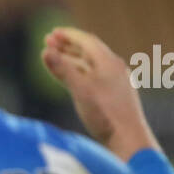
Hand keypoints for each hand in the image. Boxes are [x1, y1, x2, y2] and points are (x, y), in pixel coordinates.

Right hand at [41, 27, 158, 160]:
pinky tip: (72, 79)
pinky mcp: (114, 96)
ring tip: (56, 58)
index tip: (52, 33)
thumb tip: (45, 51)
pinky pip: (94, 77)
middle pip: (88, 51)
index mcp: (108, 62)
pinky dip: (79, 73)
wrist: (128, 140)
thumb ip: (62, 70)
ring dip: (72, 60)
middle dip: (68, 46)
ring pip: (90, 65)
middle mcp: (114, 68)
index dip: (68, 35)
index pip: (86, 41)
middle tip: (49, 42)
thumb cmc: (104, 115)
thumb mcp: (80, 90)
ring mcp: (115, 82)